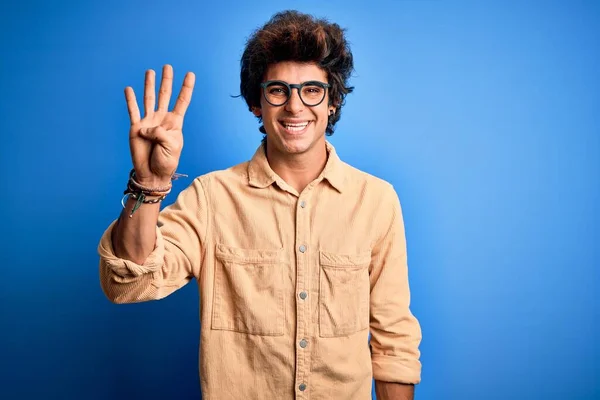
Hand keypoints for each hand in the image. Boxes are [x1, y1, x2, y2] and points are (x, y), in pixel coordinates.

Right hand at [125, 64, 194, 186]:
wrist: (153, 173)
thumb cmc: (166, 161)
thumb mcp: (171, 146)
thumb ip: (161, 133)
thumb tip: (146, 127)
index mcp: (174, 123)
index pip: (182, 102)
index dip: (186, 88)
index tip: (190, 74)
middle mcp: (161, 119)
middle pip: (165, 95)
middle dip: (167, 81)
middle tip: (167, 66)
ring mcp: (148, 122)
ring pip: (149, 99)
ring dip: (149, 85)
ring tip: (150, 71)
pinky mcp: (136, 127)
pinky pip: (133, 111)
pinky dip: (130, 100)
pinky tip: (129, 89)